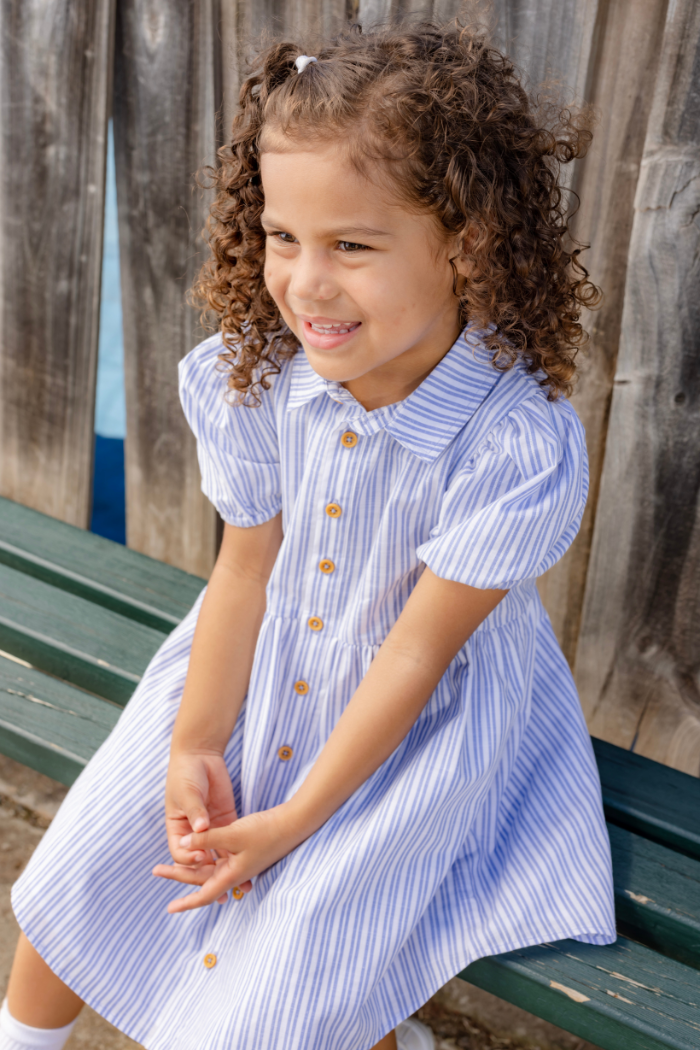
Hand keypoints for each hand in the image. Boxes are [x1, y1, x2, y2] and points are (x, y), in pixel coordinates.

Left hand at [153, 803, 304, 912]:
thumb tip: (183, 846)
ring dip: (193, 866)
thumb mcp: (232, 833)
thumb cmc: (265, 830)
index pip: (204, 894)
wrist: (293, 822)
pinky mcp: (246, 851)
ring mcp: (241, 862)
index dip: (186, 902)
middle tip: (157, 870)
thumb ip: (206, 838)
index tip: (169, 908)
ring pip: (211, 869)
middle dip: (180, 875)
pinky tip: (200, 850)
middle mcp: (236, 872)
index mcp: (232, 874)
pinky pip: (221, 859)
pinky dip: (207, 856)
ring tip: (174, 861)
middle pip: (203, 879)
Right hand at [160, 747, 251, 902]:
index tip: (202, 858)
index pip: (181, 853)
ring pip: (217, 855)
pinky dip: (236, 855)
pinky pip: (230, 842)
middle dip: (209, 876)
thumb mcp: (187, 792)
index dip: (190, 860)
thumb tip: (200, 828)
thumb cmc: (186, 773)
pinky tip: (248, 867)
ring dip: (226, 871)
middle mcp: (193, 833)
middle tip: (222, 892)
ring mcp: (210, 828)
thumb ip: (195, 811)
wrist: (199, 754)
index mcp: (177, 828)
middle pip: (200, 860)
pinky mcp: (225, 821)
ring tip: (239, 888)